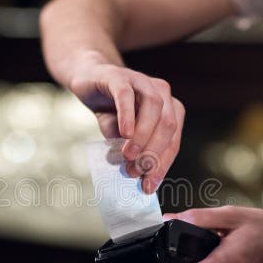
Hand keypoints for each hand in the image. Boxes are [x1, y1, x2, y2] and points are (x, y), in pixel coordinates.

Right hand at [69, 56, 183, 193]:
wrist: (89, 81)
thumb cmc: (111, 111)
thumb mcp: (122, 137)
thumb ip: (131, 151)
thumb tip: (136, 174)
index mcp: (169, 109)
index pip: (173, 141)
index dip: (162, 165)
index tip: (149, 185)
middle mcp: (162, 93)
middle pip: (168, 124)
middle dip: (153, 152)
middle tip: (136, 172)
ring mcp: (142, 81)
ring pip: (153, 107)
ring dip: (143, 136)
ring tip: (129, 155)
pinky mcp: (119, 76)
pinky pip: (127, 96)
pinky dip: (128, 115)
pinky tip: (124, 133)